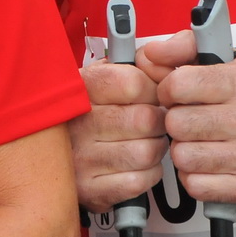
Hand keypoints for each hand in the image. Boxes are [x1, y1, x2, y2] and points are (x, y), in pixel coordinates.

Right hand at [70, 60, 165, 211]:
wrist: (60, 151)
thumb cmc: (101, 107)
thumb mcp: (117, 71)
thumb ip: (151, 56)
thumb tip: (176, 47)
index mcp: (82, 85)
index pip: (135, 83)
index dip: (153, 90)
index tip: (150, 93)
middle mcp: (76, 120)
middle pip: (146, 120)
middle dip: (157, 121)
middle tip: (148, 120)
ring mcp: (80, 157)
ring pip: (147, 152)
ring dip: (154, 148)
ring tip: (142, 141)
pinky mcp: (90, 189)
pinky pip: (140, 181)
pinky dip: (147, 173)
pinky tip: (135, 163)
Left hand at [144, 31, 235, 204]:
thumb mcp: (235, 65)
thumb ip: (186, 50)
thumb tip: (149, 53)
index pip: (178, 84)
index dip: (168, 90)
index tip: (177, 94)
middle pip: (176, 123)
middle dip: (176, 122)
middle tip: (190, 121)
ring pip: (182, 156)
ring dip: (184, 151)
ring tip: (200, 144)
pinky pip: (196, 185)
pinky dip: (195, 177)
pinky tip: (208, 166)